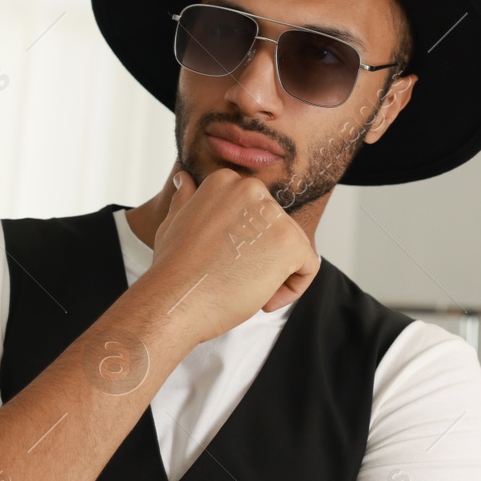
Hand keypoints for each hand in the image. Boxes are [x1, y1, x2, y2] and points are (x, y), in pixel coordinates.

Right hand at [143, 167, 319, 339]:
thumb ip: (188, 200)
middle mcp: (251, 189)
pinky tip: (262, 299)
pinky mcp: (291, 243)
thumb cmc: (172, 268)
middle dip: (260, 257)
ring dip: (274, 274)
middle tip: (231, 277)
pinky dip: (291, 289)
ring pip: (293, 248)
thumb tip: (185, 180)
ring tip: (242, 287)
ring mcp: (273, 215)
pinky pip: (308, 267)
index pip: (256, 214)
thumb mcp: (174, 222)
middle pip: (277, 230)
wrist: (174, 299)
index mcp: (226, 181)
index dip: (242, 243)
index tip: (221, 260)